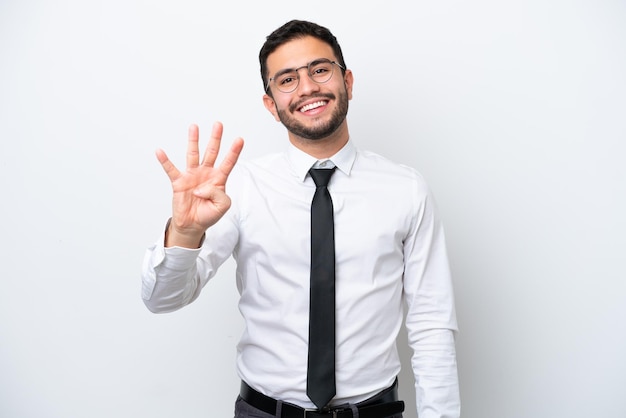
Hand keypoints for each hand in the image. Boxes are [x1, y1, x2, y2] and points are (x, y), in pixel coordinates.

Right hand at [156, 122, 243, 247]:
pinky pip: (171, 169)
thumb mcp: (222, 206)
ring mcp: (192, 176)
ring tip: (194, 127)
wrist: (193, 225)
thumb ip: (218, 194)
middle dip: (216, 138)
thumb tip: (202, 187)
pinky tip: (160, 151)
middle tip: (219, 124)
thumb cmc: (209, 214)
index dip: (234, 152)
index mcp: (218, 179)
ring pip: (193, 154)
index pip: (228, 162)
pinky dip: (165, 160)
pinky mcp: (179, 182)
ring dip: (193, 140)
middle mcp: (206, 173)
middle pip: (212, 152)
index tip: (240, 139)